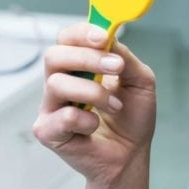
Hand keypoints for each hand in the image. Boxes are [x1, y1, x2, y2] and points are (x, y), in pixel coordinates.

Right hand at [32, 23, 156, 187]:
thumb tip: (111, 38)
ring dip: (94, 93)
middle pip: (55, 55)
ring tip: (115, 105)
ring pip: (57, 84)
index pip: (68, 38)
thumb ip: (126, 58)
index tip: (104, 37)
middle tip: (116, 67)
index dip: (82, 33)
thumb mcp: (140, 81)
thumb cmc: (132, 117)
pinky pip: (61, 116)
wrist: (132, 154)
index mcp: (80, 66)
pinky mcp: (48, 131)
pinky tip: (95, 126)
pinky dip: (86, 120)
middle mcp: (61, 82)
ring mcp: (51, 106)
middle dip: (87, 57)